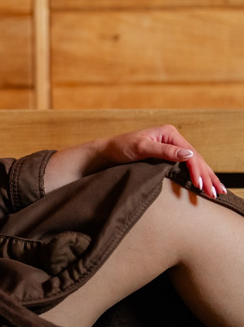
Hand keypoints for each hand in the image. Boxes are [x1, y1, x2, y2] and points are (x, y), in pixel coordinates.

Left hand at [98, 124, 225, 198]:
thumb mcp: (141, 148)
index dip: (196, 170)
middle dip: (207, 176)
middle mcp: (172, 138)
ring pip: (194, 163)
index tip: (200, 185)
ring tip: (218, 191)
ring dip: (206, 177)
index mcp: (168, 133)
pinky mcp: (168, 155)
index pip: (189, 153)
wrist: (108, 152)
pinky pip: (187, 166)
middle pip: (195, 158)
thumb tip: (188, 154)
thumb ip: (164, 151)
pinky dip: (198, 176)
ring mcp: (171, 146)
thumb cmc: (121, 148)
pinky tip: (205, 184)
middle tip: (216, 193)